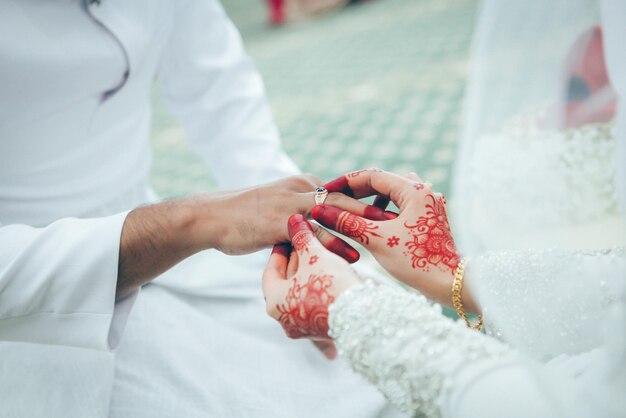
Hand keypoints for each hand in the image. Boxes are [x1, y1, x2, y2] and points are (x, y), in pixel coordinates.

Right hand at [191, 174, 395, 255]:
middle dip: (373, 206)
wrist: (212, 217)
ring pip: (333, 211)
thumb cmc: (245, 215)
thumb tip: (320, 226)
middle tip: (400, 217)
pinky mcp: (280, 222)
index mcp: (303, 183)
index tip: (392, 205)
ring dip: (361, 223)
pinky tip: (352, 256)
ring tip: (387, 235)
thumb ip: (302, 213)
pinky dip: (334, 243)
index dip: (368, 197)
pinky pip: (313, 233)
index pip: (343, 189)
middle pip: (345, 197)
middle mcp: (300, 188)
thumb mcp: (278, 206)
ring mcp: (290, 203)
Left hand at [262, 214, 361, 357]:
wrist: (364, 315)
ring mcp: (303, 327)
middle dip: (298, 260)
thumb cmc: (332, 284)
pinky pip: (315, 302)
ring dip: (310, 271)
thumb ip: (302, 237)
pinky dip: (319, 285)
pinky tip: (331, 270)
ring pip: (302, 291)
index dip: (281, 249)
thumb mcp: (315, 255)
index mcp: (274, 302)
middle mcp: (285, 319)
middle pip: (287, 281)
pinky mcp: (322, 329)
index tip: (290, 235)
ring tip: (321, 252)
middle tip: (306, 240)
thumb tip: (293, 219)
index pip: (271, 270)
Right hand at [312, 168, 475, 310]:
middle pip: (383, 181)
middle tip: (334, 199)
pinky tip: (374, 223)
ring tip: (352, 211)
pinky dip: (384, 210)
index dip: (345, 182)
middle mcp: (424, 192)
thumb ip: (347, 223)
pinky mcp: (429, 218)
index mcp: (414, 191)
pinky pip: (401, 205)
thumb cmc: (416, 262)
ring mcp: (428, 205)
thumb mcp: (377, 240)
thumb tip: (320, 210)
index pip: (372, 176)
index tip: (325, 192)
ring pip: (393, 193)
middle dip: (356, 190)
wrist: (450, 284)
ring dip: (371, 199)